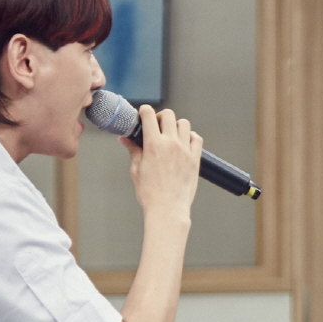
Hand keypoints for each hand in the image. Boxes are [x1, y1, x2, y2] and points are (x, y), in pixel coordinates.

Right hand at [123, 106, 201, 220]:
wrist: (168, 209)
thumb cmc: (150, 194)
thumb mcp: (137, 170)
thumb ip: (133, 150)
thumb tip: (125, 139)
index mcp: (153, 144)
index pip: (149, 115)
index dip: (144, 111)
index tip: (143, 114)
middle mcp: (171, 144)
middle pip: (168, 115)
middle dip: (160, 117)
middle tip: (157, 126)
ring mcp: (185, 150)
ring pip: (184, 124)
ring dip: (176, 125)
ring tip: (171, 135)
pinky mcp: (195, 159)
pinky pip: (197, 138)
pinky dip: (190, 136)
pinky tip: (184, 143)